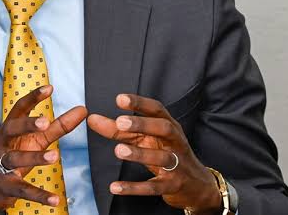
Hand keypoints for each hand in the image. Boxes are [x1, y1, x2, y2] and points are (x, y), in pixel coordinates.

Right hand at [0, 85, 86, 214]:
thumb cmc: (12, 154)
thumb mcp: (35, 138)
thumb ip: (59, 125)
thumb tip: (82, 110)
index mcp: (11, 128)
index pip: (20, 108)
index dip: (33, 98)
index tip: (49, 88)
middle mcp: (4, 143)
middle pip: (11, 129)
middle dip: (26, 125)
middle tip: (44, 122)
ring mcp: (3, 165)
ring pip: (15, 159)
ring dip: (34, 158)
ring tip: (54, 157)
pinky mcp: (6, 186)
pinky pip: (23, 189)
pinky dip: (39, 195)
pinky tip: (54, 199)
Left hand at [87, 93, 220, 214]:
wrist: (195, 184)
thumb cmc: (165, 152)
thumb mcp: (144, 138)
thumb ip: (117, 129)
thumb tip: (92, 118)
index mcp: (169, 126)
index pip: (156, 109)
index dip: (139, 103)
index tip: (119, 98)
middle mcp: (175, 142)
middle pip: (164, 129)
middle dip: (143, 124)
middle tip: (121, 122)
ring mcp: (176, 164)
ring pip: (162, 158)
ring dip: (140, 154)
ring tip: (118, 150)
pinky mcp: (172, 186)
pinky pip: (154, 187)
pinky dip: (135, 188)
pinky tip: (115, 187)